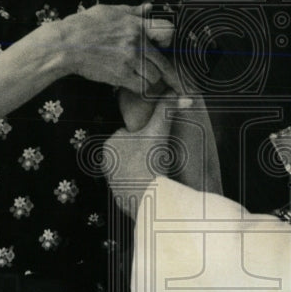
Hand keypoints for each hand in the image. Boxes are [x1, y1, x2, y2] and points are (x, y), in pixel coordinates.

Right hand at [49, 3, 181, 94]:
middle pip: (163, 61)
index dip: (168, 40)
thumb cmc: (85, 25)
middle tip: (160, 74)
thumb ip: (133, 11)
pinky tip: (132, 83)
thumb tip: (149, 7)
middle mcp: (137, 43)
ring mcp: (130, 60)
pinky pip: (141, 87)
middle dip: (162, 69)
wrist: (66, 44)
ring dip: (150, 79)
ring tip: (141, 77)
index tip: (163, 46)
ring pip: (154, 77)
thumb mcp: (110, 11)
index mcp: (136, 25)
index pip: (168, 31)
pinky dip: (139, 87)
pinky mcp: (121, 75)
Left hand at [103, 92, 180, 216]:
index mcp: (109, 144)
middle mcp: (105, 163)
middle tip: (160, 157)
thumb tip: (185, 95)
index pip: (130, 133)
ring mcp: (111, 181)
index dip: (147, 136)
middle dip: (144, 153)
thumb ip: (167, 109)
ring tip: (159, 171)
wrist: (149, 197)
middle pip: (131, 151)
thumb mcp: (159, 130)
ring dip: (144, 168)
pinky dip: (143, 183)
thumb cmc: (150, 160)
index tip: (157, 143)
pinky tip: (154, 184)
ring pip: (133, 168)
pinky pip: (134, 185)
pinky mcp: (119, 197)